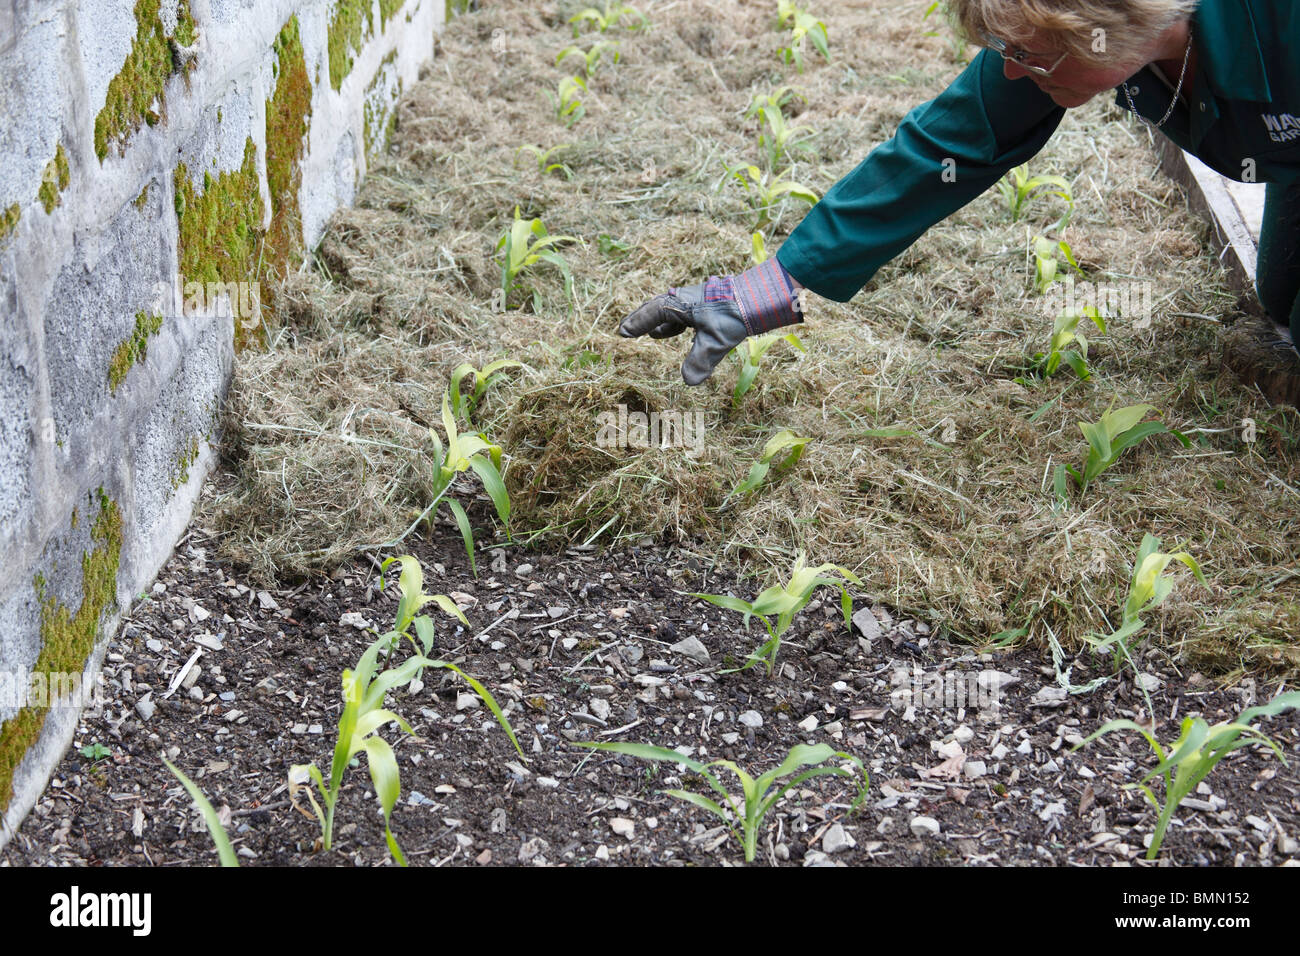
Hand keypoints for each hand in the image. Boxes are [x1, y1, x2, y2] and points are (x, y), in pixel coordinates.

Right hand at [618, 259, 802, 385]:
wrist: (760, 294)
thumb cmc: (734, 314)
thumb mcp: (714, 342)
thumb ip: (699, 362)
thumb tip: (688, 382)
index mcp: (678, 304)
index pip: (651, 314)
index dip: (636, 324)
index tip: (622, 333)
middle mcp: (684, 298)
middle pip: (657, 309)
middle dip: (644, 320)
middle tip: (628, 329)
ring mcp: (697, 299)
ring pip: (673, 311)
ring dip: (662, 322)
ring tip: (655, 335)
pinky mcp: (710, 303)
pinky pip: (687, 313)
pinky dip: (680, 323)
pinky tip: (685, 331)